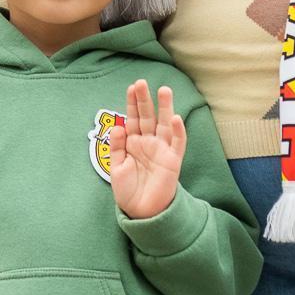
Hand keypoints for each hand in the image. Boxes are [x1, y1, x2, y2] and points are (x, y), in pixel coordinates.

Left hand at [108, 79, 185, 220]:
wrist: (141, 212)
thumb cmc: (128, 190)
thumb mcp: (116, 167)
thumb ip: (117, 147)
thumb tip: (119, 127)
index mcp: (133, 143)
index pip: (133, 118)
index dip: (132, 103)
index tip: (132, 87)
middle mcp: (148, 143)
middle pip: (148, 117)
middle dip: (145, 100)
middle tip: (142, 82)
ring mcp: (161, 150)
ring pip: (165, 124)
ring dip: (165, 108)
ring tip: (164, 90)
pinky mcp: (173, 161)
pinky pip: (178, 143)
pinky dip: (178, 131)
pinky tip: (176, 118)